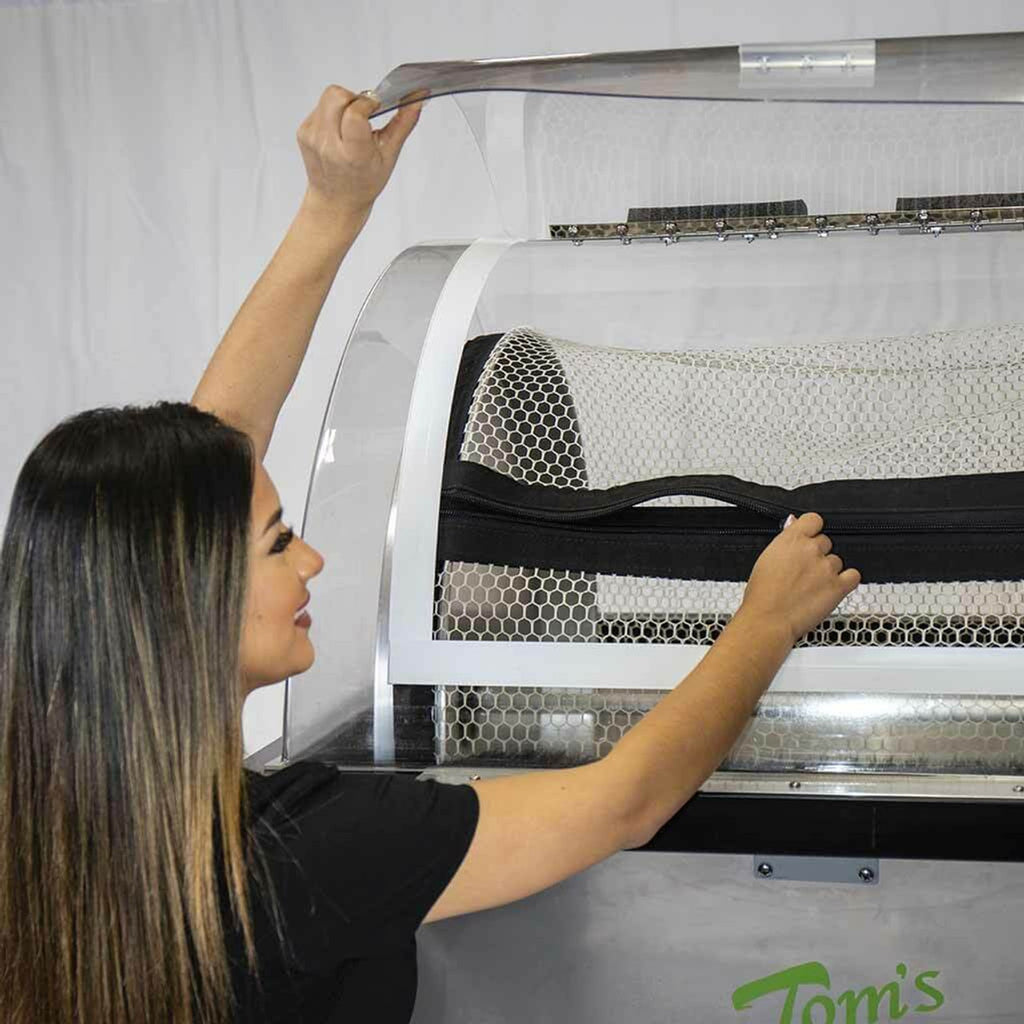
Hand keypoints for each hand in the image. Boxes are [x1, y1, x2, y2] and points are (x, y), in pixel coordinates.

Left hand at [296, 85, 421, 219]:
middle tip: (363, 115)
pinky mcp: (303, 132)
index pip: (355, 112)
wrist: (335, 201)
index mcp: (353, 153)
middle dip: (354, 98)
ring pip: (328, 97)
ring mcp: (313, 138)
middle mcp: (329, 145)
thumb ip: (403, 125)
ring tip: (350, 125)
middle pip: (337, 96)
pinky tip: (339, 131)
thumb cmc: (363, 183)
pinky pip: (319, 107)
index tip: (375, 108)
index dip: (367, 103)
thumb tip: (417, 99)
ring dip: (343, 104)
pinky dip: (332, 112)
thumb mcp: (389, 157)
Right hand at [738, 512, 860, 643]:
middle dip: (817, 554)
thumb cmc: (762, 594)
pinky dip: (846, 581)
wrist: (768, 619)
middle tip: (805, 571)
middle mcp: (811, 550)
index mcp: (791, 539)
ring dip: (828, 571)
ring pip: (836, 561)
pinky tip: (833, 587)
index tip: (809, 537)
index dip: (812, 530)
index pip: (814, 520)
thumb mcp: (765, 558)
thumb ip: (784, 540)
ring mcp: (827, 567)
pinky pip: (853, 576)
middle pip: (825, 541)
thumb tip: (792, 523)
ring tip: (812, 586)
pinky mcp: (838, 586)